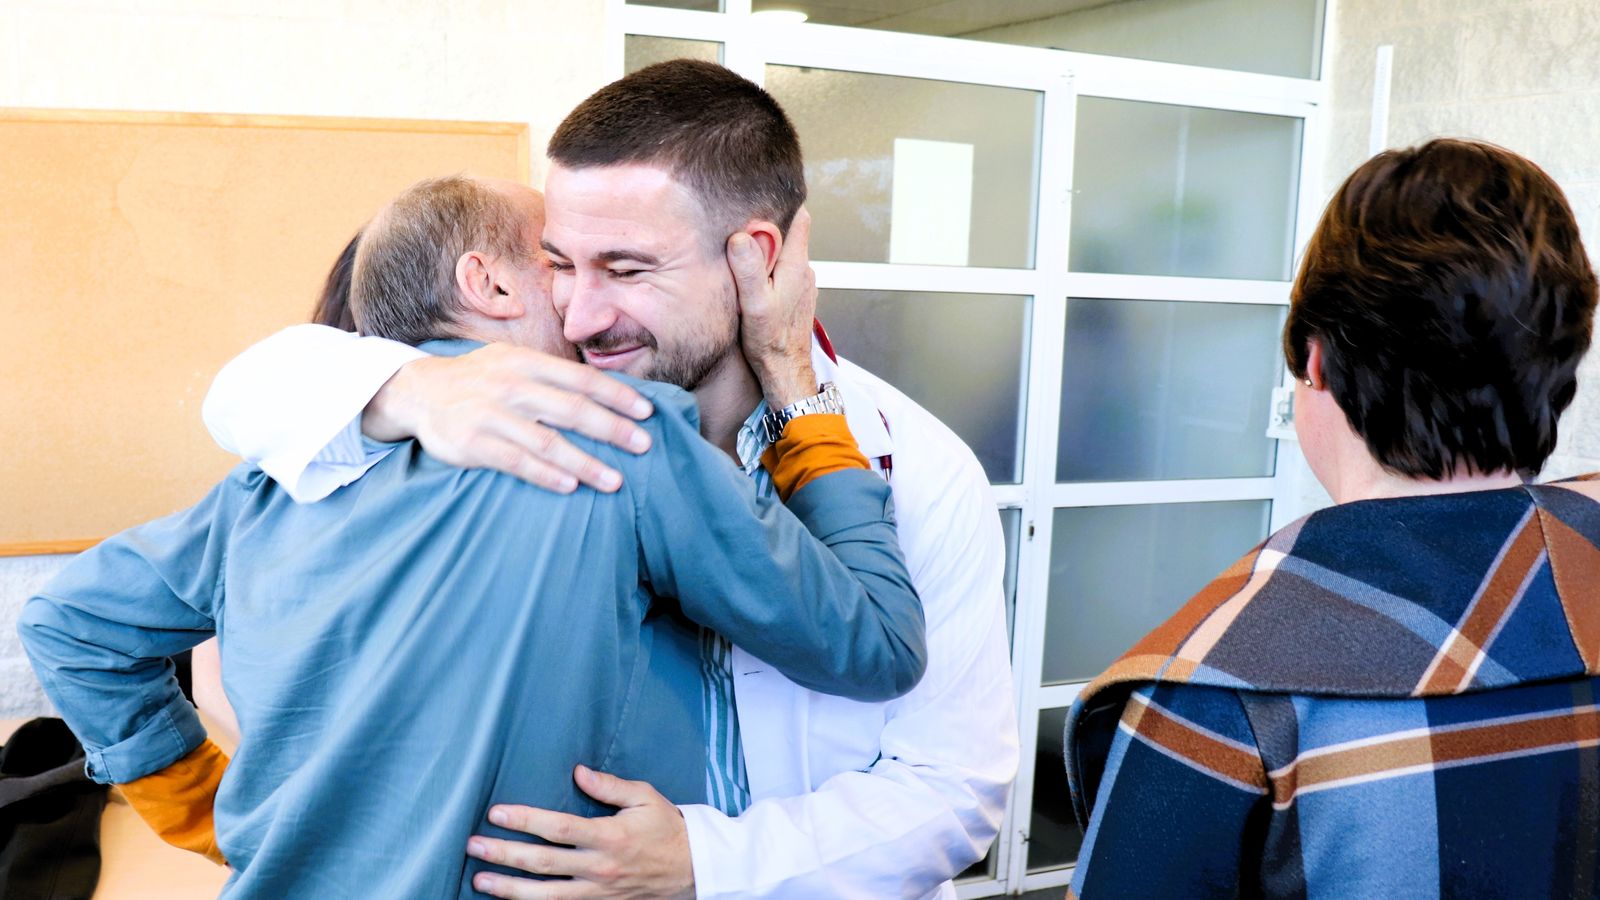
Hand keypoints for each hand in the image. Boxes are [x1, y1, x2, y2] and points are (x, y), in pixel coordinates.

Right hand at [361, 343, 654, 493]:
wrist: (417, 391)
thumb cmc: (479, 379)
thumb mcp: (512, 362)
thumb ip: (552, 376)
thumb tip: (607, 392)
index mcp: (525, 362)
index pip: (580, 379)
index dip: (617, 395)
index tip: (647, 412)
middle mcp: (510, 385)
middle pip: (570, 409)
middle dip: (611, 429)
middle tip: (643, 446)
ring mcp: (489, 415)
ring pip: (546, 441)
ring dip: (585, 462)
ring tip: (615, 480)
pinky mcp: (471, 443)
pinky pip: (515, 462)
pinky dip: (545, 475)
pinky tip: (570, 486)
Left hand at [466, 766, 693, 899]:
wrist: (693, 870)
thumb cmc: (668, 828)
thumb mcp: (645, 798)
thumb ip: (610, 786)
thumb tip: (579, 772)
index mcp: (609, 836)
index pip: (558, 828)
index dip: (525, 820)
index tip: (497, 813)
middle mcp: (599, 868)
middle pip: (543, 863)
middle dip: (505, 854)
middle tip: (473, 845)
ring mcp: (597, 892)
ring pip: (545, 895)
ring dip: (509, 888)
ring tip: (480, 879)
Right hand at [729, 207, 817, 407]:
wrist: (785, 370)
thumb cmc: (770, 341)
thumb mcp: (754, 303)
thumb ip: (749, 269)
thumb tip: (741, 237)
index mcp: (796, 265)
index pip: (800, 218)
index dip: (783, 205)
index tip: (762, 199)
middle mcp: (804, 271)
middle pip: (790, 234)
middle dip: (769, 227)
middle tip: (741, 226)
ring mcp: (803, 284)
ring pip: (786, 254)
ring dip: (768, 250)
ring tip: (743, 253)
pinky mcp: (796, 296)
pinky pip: (784, 271)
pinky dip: (770, 268)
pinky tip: (753, 279)